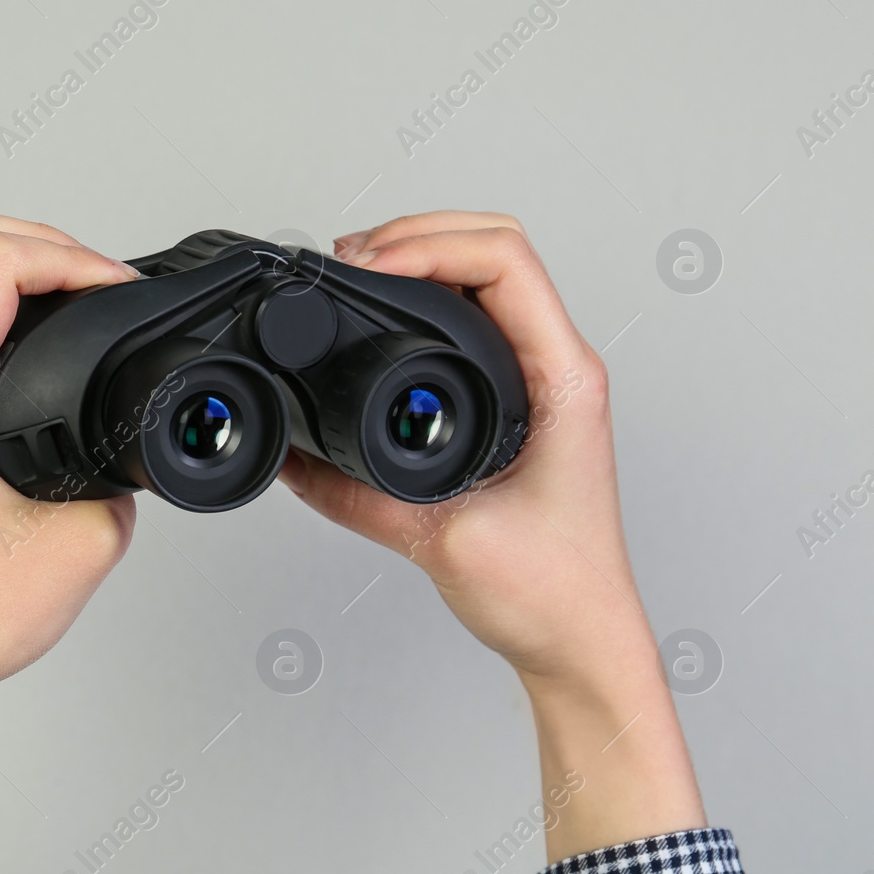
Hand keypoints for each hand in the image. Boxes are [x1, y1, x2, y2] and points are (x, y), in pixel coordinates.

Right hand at [279, 211, 703, 859]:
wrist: (580, 640)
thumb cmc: (551, 594)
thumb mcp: (438, 539)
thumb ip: (354, 495)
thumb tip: (292, 457)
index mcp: (562, 380)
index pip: (504, 262)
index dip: (426, 246)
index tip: (368, 269)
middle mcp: (559, 367)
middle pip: (495, 246)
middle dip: (416, 233)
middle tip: (350, 259)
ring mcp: (541, 380)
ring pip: (487, 274)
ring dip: (422, 256)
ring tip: (359, 272)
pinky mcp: (519, 402)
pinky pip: (476, 319)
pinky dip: (427, 296)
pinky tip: (385, 315)